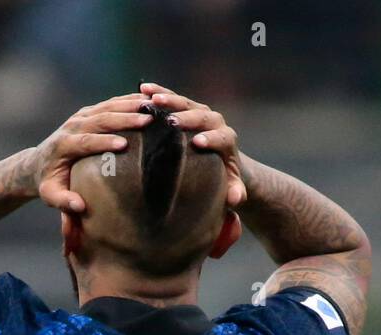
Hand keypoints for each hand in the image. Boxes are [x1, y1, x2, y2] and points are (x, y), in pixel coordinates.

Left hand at [32, 93, 153, 212]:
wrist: (38, 163)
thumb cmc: (48, 182)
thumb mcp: (50, 195)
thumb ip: (63, 201)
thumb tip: (79, 206)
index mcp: (63, 145)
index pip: (85, 141)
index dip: (103, 142)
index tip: (123, 144)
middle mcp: (72, 126)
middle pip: (100, 119)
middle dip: (124, 119)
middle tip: (147, 121)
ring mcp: (80, 117)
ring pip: (107, 107)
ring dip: (130, 106)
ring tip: (153, 108)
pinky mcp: (88, 113)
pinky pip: (110, 103)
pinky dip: (128, 100)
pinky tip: (147, 100)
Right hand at [139, 82, 245, 206]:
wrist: (223, 161)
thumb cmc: (225, 178)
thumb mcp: (233, 188)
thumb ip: (237, 193)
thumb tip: (235, 199)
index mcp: (227, 140)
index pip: (221, 137)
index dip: (211, 139)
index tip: (198, 142)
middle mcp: (215, 122)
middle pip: (202, 116)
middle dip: (187, 118)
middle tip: (171, 121)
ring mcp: (200, 112)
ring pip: (186, 103)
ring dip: (169, 100)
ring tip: (152, 100)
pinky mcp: (187, 108)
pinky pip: (173, 98)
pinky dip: (159, 92)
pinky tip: (143, 90)